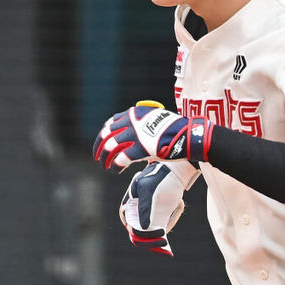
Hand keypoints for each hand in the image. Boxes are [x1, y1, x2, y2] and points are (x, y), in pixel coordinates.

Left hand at [93, 104, 212, 170]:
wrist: (187, 135)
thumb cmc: (175, 129)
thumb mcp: (156, 119)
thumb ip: (143, 123)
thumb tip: (136, 131)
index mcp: (135, 113)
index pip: (111, 122)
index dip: (104, 134)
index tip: (102, 142)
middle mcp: (131, 122)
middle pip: (106, 134)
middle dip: (99, 146)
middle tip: (97, 156)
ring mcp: (134, 136)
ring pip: (110, 147)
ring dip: (104, 158)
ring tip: (105, 166)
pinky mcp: (139, 149)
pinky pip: (120, 159)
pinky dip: (115, 166)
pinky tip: (116, 171)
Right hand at [119, 161, 200, 256]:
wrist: (172, 173)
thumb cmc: (158, 178)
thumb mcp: (149, 190)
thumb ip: (144, 208)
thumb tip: (143, 229)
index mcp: (127, 207)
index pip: (131, 227)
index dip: (143, 235)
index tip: (161, 232)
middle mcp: (133, 216)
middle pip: (137, 236)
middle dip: (150, 243)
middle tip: (164, 242)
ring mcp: (144, 220)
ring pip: (146, 239)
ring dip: (155, 246)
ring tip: (167, 250)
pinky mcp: (155, 222)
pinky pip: (154, 237)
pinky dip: (160, 244)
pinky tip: (169, 252)